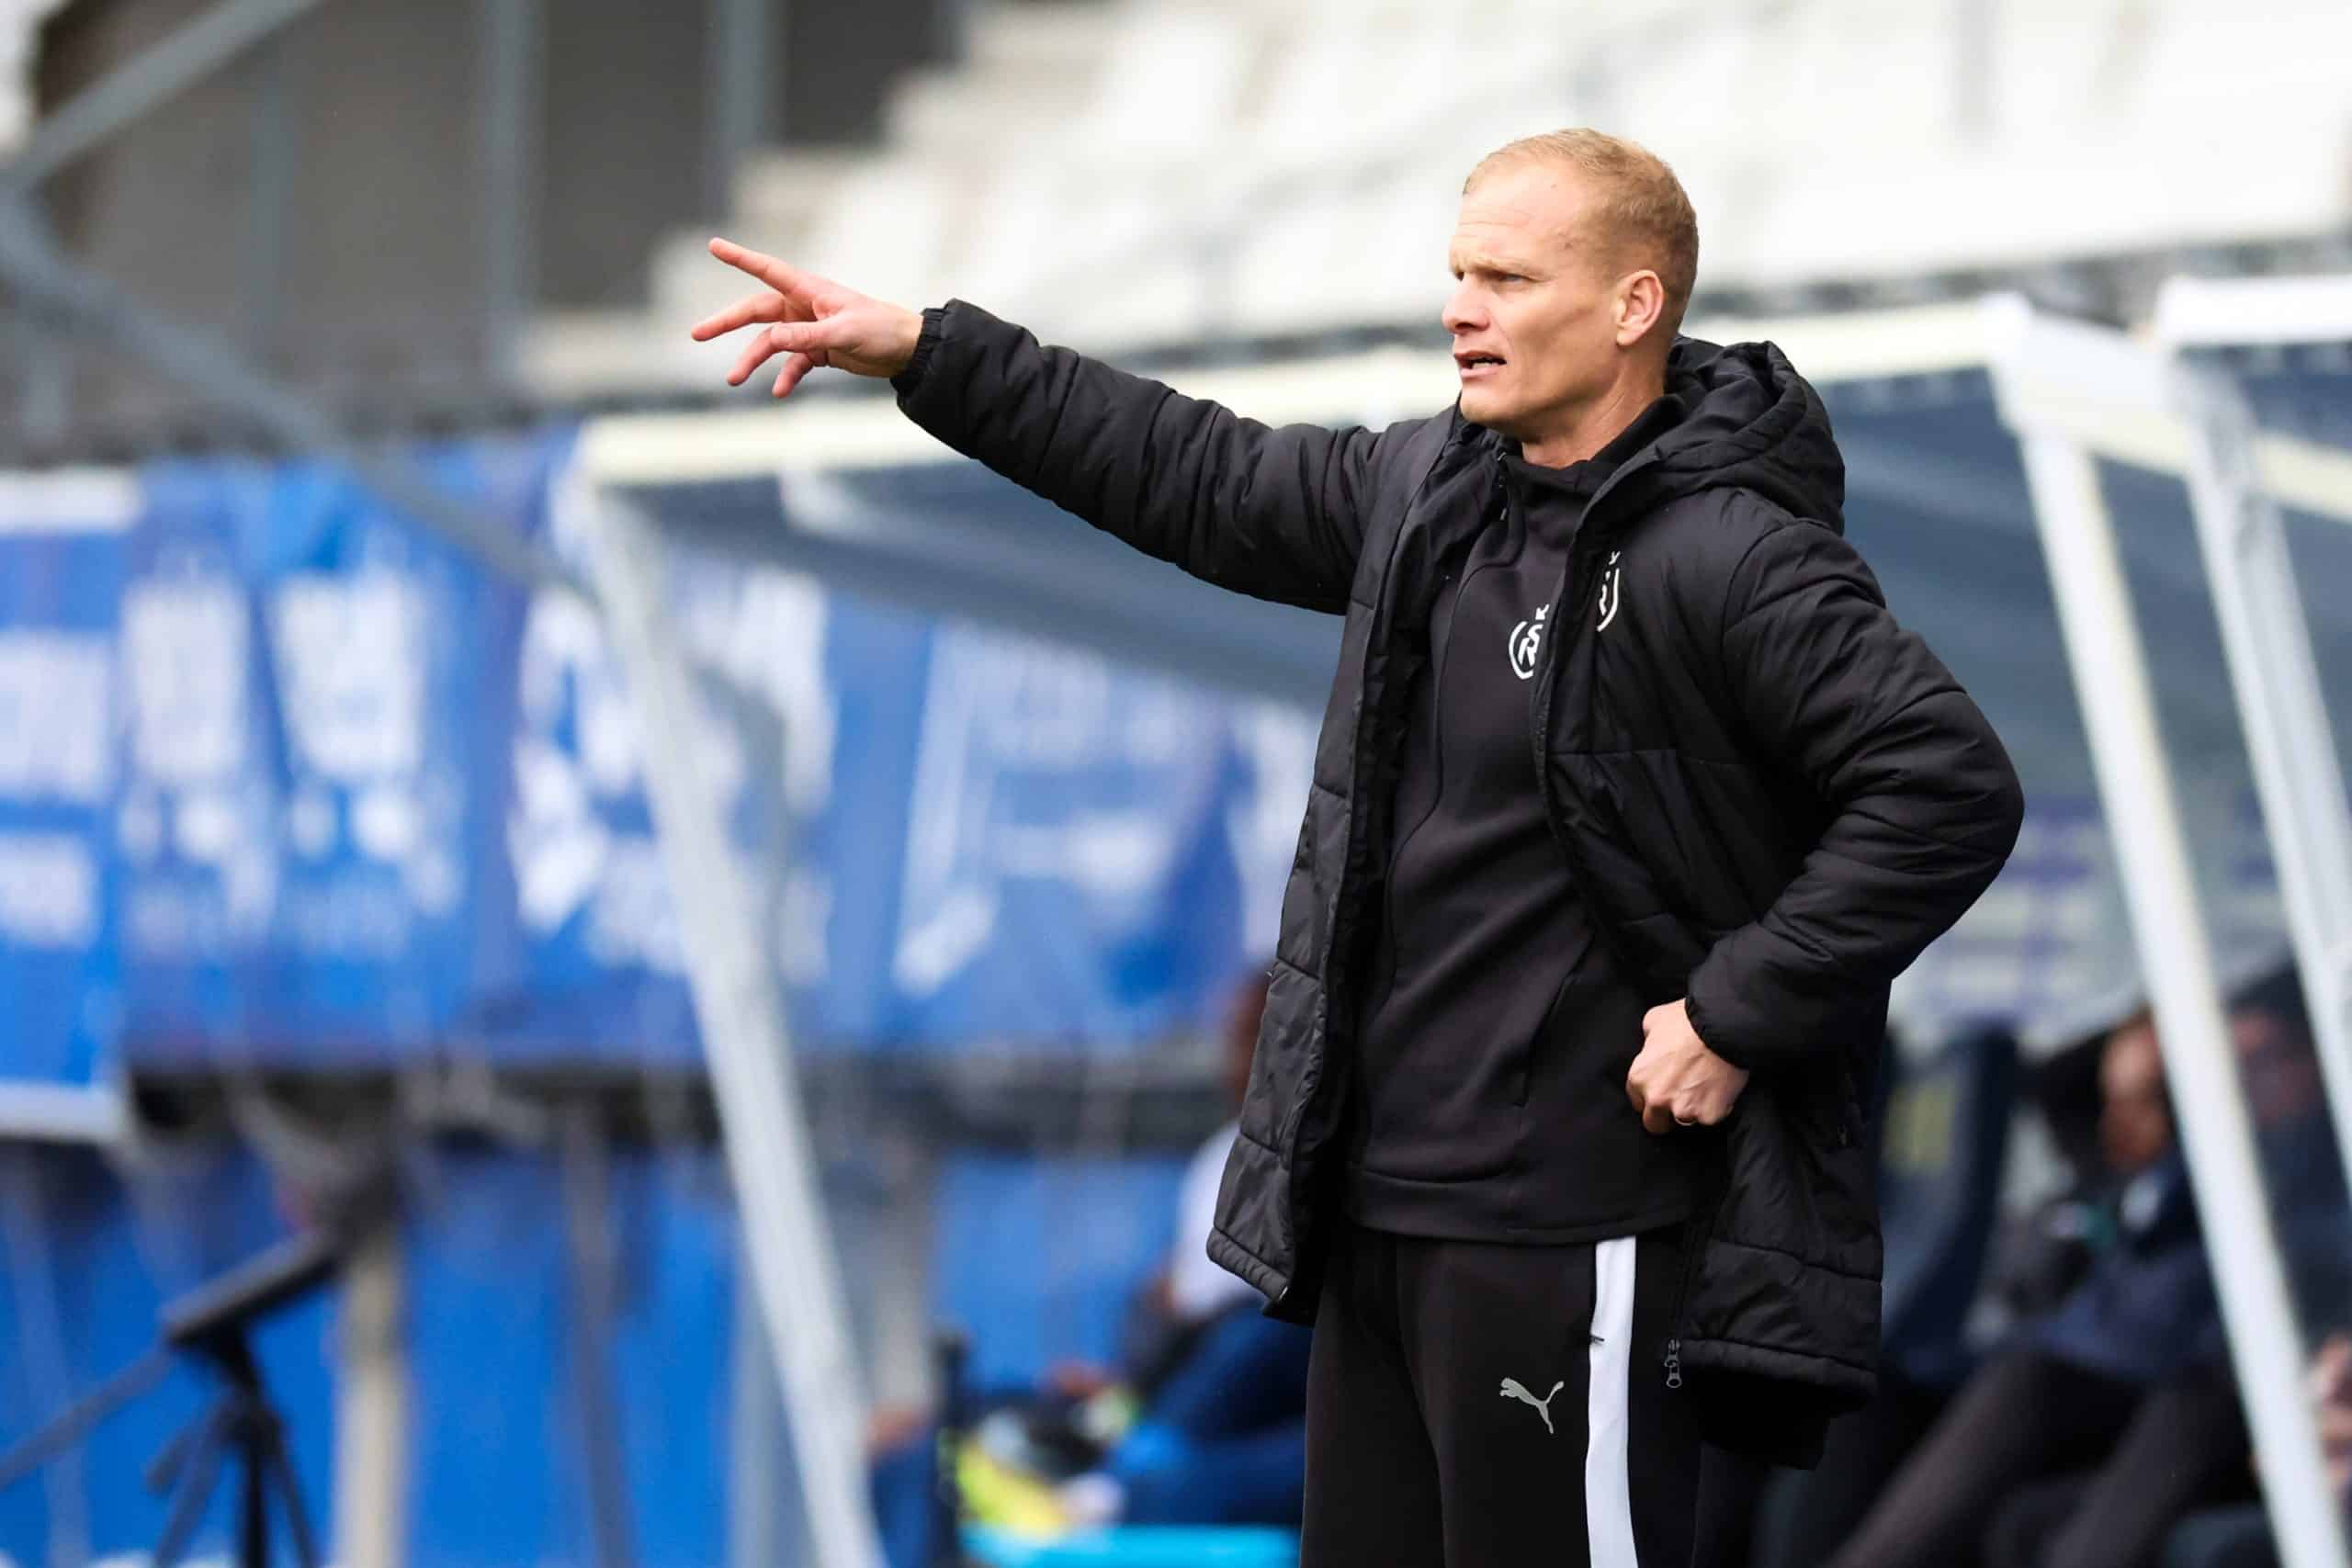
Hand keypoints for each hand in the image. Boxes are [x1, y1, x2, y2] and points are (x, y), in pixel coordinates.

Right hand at [689, 237, 924, 397]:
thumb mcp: (842, 333)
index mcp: (809, 290)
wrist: (906, 350)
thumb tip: (770, 340)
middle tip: (697, 334)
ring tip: (733, 379)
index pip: (766, 269)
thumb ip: (805, 336)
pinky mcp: (818, 351)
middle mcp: (803, 306)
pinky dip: (785, 377)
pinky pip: (792, 364)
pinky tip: (778, 393)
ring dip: (752, 360)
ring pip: (770, 343)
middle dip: (726, 323)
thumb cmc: (880, 330)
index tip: (713, 245)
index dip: (739, 258)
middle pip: (755, 312)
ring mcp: (808, 329)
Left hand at [1627, 999, 1748, 1134]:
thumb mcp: (1654, 1022)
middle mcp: (1656, 1098)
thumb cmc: (1687, 1020)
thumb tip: (1652, 1046)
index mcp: (1638, 1078)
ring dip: (1691, 1111)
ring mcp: (1683, 1110)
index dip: (1651, 1096)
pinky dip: (1715, 1107)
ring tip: (1703, 1089)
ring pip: (1684, 1122)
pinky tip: (1719, 1088)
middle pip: (1655, 1123)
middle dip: (1665, 1115)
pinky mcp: (1709, 1115)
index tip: (1664, 1089)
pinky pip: (1710, 1118)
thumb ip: (1648, 1042)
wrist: (1723, 1026)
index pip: (1637, 1101)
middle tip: (1681, 1096)